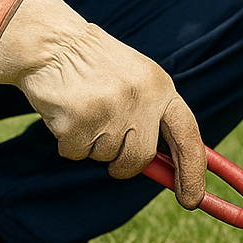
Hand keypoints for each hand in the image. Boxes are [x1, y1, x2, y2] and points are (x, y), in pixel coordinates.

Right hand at [0, 0, 206, 208]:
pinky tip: (65, 111)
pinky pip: (75, 153)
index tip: (191, 200)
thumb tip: (169, 170)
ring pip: (104, 158)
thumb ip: (152, 119)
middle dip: (122, 163)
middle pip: (139, 159)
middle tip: (105, 138)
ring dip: (90, 143)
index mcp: (160, 86)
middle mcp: (140, 99)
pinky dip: (67, 140)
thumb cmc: (94, 66)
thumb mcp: (135, 82)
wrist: (51, 42)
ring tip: (82, 108)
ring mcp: (109, 110)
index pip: (188, 136)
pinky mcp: (79, 121)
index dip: (192, 172)